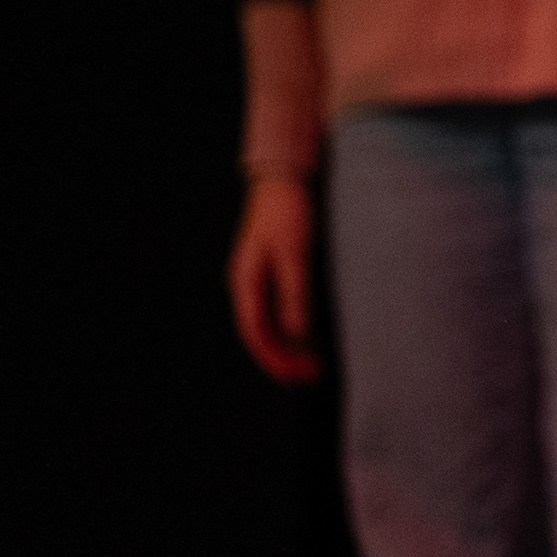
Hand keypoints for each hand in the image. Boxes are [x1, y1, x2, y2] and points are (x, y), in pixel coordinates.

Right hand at [228, 173, 321, 384]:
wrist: (285, 179)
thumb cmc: (289, 213)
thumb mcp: (295, 254)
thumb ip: (295, 294)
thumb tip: (297, 335)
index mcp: (245, 283)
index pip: (256, 333)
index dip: (276, 358)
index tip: (298, 377)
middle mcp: (246, 286)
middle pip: (260, 334)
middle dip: (283, 359)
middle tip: (311, 377)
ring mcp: (256, 280)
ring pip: (266, 325)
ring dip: (287, 346)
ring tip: (311, 365)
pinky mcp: (271, 273)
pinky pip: (275, 311)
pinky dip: (289, 329)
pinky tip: (306, 338)